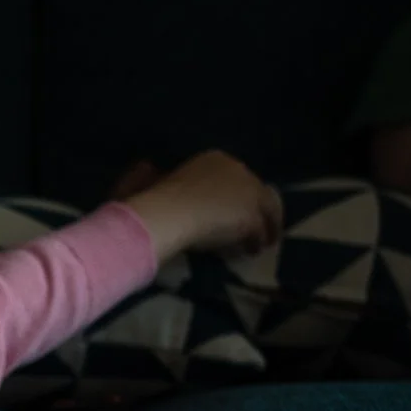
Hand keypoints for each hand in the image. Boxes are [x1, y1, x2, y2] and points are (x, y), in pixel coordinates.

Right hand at [119, 150, 282, 263]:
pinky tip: (251, 251)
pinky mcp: (251, 215)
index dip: (234, 193)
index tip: (232, 208)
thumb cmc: (155, 196)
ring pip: (265, 209)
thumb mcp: (152, 179)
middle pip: (255, 190)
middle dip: (256, 208)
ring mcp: (248, 191)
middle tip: (254, 226)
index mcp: (213, 159)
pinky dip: (256, 241)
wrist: (167, 212)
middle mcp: (236, 169)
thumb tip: (145, 168)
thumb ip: (155, 175)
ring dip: (264, 226)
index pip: (233, 176)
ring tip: (259, 244)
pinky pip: (260, 230)